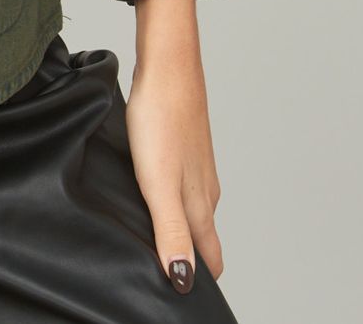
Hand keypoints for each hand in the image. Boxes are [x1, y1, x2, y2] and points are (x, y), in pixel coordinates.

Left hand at [124, 0, 224, 293]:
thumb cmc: (161, 120)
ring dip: (182, 231)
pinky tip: (153, 197)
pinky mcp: (182, 145)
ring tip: (161, 246)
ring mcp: (195, 164)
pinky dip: (171, 202)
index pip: (209, 257)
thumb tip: (184, 279)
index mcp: (200, 203)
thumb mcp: (160, 184)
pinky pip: (181, 184)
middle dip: (193, 261)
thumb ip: (172, 231)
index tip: (186, 297)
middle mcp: (203, 187)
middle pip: (204, 237)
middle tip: (171, 277)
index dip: (199, 279)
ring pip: (194, 210)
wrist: (166, 64)